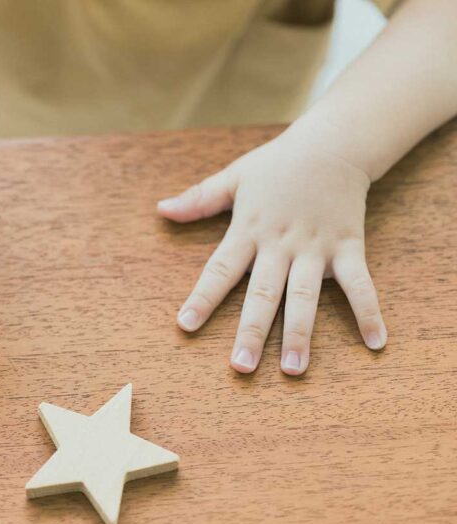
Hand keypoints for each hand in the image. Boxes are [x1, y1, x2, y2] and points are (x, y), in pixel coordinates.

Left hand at [158, 126, 387, 374]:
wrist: (334, 141)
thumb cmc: (278, 163)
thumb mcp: (234, 177)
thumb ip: (199, 199)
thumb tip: (161, 209)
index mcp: (248, 230)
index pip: (219, 270)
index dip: (202, 299)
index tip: (185, 326)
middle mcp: (280, 245)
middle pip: (263, 294)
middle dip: (252, 332)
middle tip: (241, 367)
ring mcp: (316, 248)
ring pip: (306, 296)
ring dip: (300, 333)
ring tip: (294, 369)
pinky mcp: (348, 246)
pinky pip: (360, 283)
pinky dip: (369, 311)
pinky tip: (374, 343)